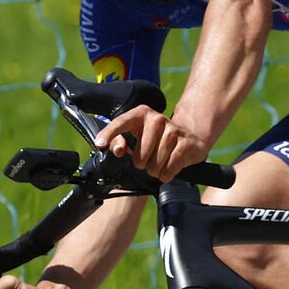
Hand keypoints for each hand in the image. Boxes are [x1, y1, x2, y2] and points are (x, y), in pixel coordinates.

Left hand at [94, 105, 212, 182]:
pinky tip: (168, 168)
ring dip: (155, 170)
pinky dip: (166, 174)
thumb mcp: (136, 136)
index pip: (121, 122)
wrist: (189, 136)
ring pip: (155, 165)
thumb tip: (118, 150)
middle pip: (140, 156)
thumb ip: (120, 141)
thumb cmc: (156, 139)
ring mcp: (173, 130)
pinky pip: (169, 169)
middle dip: (142, 164)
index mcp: (141, 114)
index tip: (100, 144)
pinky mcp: (186, 143)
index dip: (109, 134)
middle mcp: (157, 119)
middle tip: (148, 159)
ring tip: (159, 163)